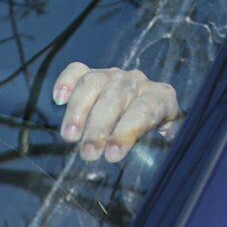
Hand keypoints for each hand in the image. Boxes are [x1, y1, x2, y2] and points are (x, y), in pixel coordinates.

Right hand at [52, 62, 180, 162]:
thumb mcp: (167, 141)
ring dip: (79, 110)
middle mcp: (138, 82)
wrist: (152, 113)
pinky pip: (77, 70)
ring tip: (70, 137)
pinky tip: (59, 100)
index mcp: (161, 98)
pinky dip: (66, 81)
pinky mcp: (93, 74)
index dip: (127, 132)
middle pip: (117, 97)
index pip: (145, 110)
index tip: (112, 155)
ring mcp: (114, 75)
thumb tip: (161, 151)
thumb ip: (166, 144)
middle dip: (100, 127)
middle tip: (88, 153)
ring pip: (94, 83)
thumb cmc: (157, 134)